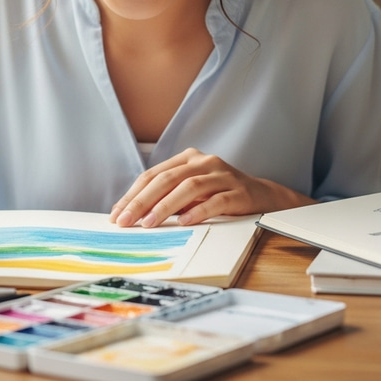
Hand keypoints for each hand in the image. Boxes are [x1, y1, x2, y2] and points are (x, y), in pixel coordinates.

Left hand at [109, 148, 313, 227]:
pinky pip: (217, 200)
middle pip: (167, 178)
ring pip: (189, 187)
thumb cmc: (219, 193)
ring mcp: (222, 174)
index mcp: (188, 158)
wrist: (263, 196)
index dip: (133, 194)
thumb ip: (167, 196)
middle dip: (143, 200)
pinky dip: (199, 211)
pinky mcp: (239, 191)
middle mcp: (204, 161)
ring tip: (150, 223)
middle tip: (127, 220)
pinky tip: (185, 222)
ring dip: (166, 205)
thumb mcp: (191, 191)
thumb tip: (132, 215)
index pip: (154, 174)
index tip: (117, 214)